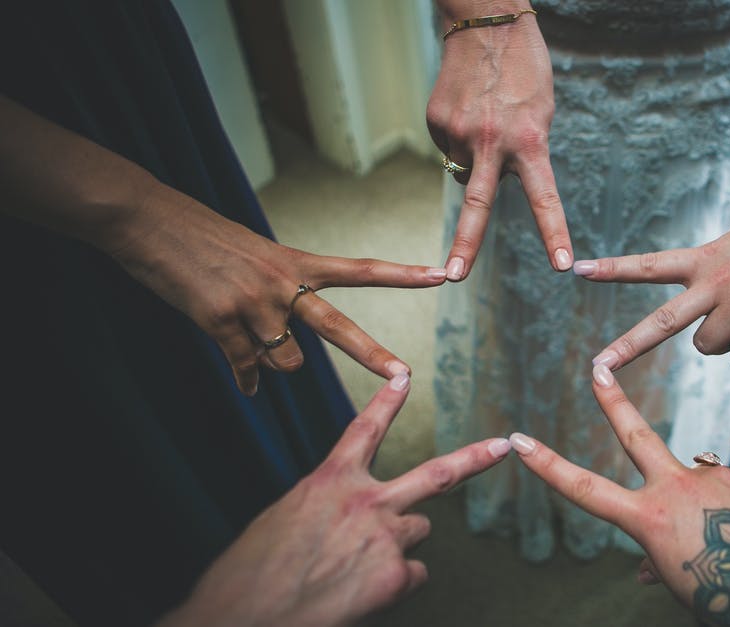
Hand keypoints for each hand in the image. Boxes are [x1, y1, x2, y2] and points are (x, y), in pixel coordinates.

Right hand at [111, 183, 446, 394]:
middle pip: (339, 327)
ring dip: (276, 365)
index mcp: (296, 261)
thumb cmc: (201, 237)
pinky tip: (246, 388)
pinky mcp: (220, 322)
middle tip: (405, 376)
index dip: (403, 274)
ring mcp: (253, 304)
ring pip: (286, 361)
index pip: (361, 270)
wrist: (147, 221)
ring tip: (252, 343)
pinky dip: (247, 381)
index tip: (441, 274)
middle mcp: (283, 283)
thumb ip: (280, 295)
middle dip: (373, 354)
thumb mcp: (255, 256)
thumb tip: (280, 354)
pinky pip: (245, 368)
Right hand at [160, 374, 511, 626]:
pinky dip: (397, 584)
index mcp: (329, 482)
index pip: (365, 430)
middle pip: (436, 475)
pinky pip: (415, 574)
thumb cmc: (249, 574)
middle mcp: (366, 502)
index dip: (387, 402)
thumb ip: (324, 507)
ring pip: (419, 531)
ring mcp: (386, 538)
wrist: (244, 615)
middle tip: (504, 446)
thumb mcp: (283, 520)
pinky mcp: (395, 576)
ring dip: (400, 544)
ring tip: (359, 566)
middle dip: (475, 458)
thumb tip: (344, 518)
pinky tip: (365, 593)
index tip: (404, 376)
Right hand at [426, 3, 572, 279]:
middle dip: (464, 245)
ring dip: (475, 157)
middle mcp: (491, 142)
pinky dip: (459, 138)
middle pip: (477, 205)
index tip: (562, 266)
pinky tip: (468, 111)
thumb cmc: (524, 71)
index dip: (554, 233)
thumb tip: (483, 182)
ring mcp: (458, 132)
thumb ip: (523, 153)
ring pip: (465, 169)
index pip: (545, 198)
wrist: (487, 23)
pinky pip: (449, 147)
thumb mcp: (541, 114)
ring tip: (486, 119)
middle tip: (453, 276)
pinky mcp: (436, 122)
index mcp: (529, 142)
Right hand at [508, 364, 729, 621]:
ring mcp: (708, 478)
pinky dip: (715, 513)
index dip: (548, 466)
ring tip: (716, 544)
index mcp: (651, 520)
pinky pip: (714, 492)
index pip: (585, 490)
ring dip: (688, 505)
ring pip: (684, 482)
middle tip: (598, 368)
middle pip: (636, 435)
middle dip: (612, 402)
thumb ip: (658, 563)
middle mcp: (675, 489)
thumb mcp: (680, 585)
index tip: (520, 441)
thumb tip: (649, 565)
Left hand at [576, 195, 729, 369]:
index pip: (650, 265)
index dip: (613, 270)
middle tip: (597, 368)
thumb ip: (715, 272)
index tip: (578, 270)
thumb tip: (709, 315)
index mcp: (706, 258)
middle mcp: (716, 283)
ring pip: (709, 349)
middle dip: (628, 348)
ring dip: (725, 341)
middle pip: (663, 323)